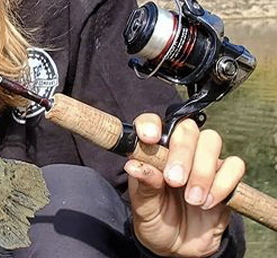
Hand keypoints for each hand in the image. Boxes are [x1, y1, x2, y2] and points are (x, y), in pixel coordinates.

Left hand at [125, 113, 245, 256]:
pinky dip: (223, 183)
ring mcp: (204, 162)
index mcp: (153, 152)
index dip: (150, 124)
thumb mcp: (143, 207)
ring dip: (202, 171)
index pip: (152, 122)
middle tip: (174, 181)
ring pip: (212, 141)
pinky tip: (208, 203)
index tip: (149, 138)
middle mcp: (179, 151)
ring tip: (192, 200)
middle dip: (182, 153)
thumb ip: (144, 186)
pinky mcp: (226, 178)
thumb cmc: (155, 220)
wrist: (178, 247)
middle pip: (187, 129)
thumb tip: (132, 165)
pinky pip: (234, 166)